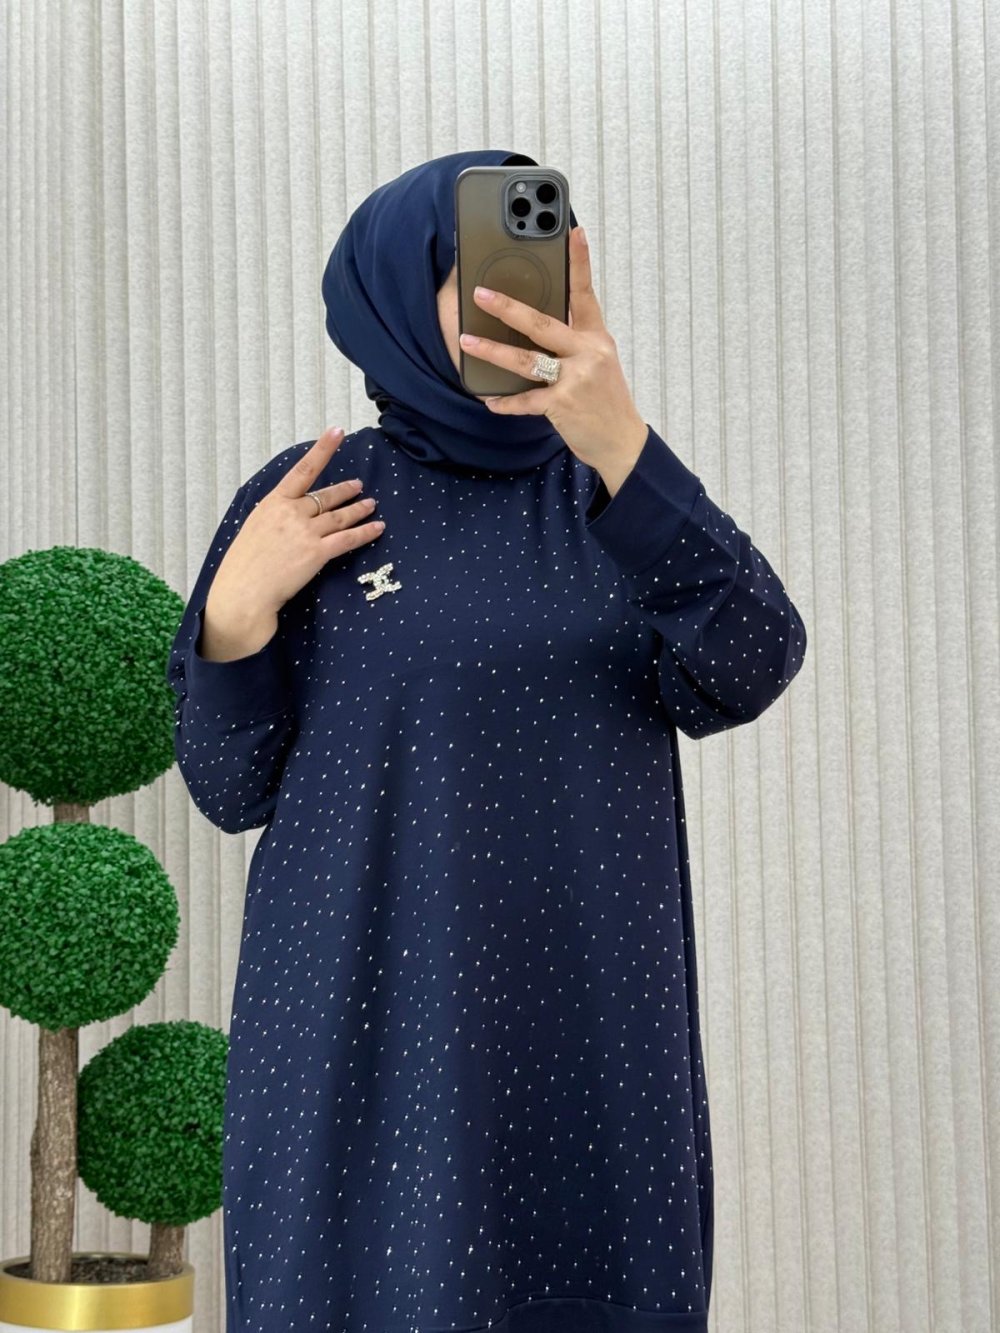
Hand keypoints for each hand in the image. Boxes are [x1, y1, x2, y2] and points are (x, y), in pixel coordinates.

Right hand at [208, 427, 384, 620]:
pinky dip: (365, 533)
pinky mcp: (316, 553)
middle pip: (326, 496)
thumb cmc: (243, 566)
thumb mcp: (253, 529)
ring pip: (340, 517)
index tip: (337, 432)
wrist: (242, 592)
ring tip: (371, 505)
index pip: (302, 470)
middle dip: (345, 490)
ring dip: (359, 510)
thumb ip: (274, 517)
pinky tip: (377, 528)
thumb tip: (288, 513)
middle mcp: (291, 512)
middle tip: (359, 486)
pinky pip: (347, 539)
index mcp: (273, 503)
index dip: (323, 449)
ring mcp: (305, 532)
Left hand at [458, 226, 648, 472]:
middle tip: (481, 294)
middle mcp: (588, 353)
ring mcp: (576, 378)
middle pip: (542, 323)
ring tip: (467, 342)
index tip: (573, 232)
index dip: (580, 262)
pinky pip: (526, 400)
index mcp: (597, 337)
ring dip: (493, 351)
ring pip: (526, 360)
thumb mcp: (599, 363)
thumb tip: (537, 325)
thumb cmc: (606, 401)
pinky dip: (506, 402)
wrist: (622, 442)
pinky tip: (490, 400)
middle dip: (508, 307)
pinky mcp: (564, 405)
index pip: (586, 293)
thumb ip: (575, 342)